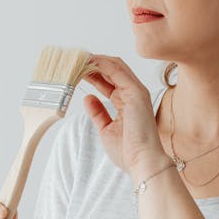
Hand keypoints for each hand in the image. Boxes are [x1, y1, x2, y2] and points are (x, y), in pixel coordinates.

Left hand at [82, 54, 162, 171]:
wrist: (142, 162)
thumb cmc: (128, 151)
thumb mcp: (106, 129)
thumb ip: (98, 112)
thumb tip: (88, 98)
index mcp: (126, 103)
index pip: (109, 81)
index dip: (93, 73)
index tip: (77, 68)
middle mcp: (132, 94)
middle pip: (112, 70)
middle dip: (94, 63)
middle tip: (76, 58)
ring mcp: (136, 92)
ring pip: (116, 66)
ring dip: (97, 60)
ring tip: (80, 56)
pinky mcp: (136, 92)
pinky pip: (118, 71)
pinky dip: (103, 63)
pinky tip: (90, 61)